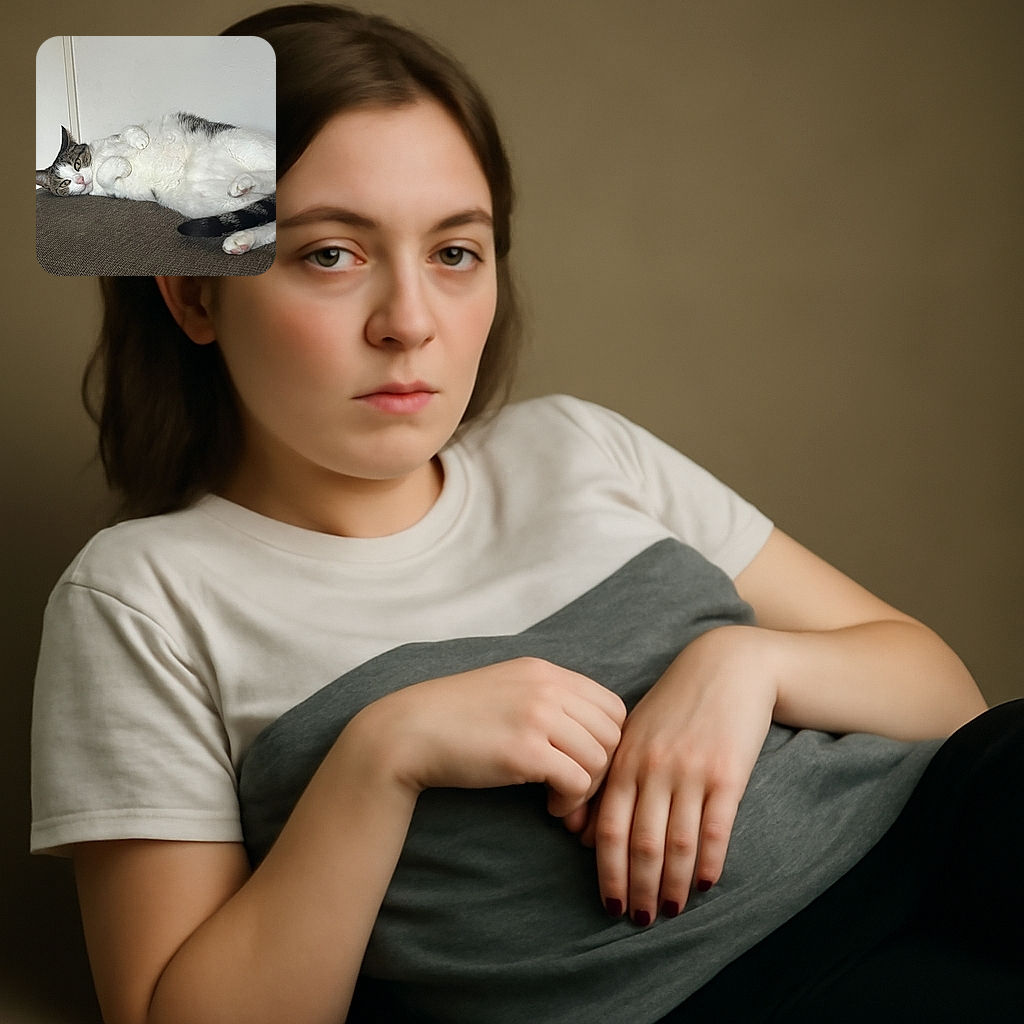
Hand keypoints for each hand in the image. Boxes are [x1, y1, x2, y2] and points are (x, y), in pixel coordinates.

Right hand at [364, 657, 626, 817]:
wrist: (408, 732)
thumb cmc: (455, 718)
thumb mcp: (507, 690)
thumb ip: (547, 700)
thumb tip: (589, 733)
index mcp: (544, 671)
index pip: (611, 706)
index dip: (607, 741)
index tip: (584, 763)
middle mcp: (547, 687)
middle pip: (613, 733)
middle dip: (602, 768)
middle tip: (576, 789)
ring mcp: (537, 716)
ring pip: (600, 759)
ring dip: (586, 788)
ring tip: (560, 799)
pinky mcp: (525, 751)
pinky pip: (577, 781)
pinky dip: (570, 802)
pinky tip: (550, 806)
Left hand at [567, 626, 776, 923]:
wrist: (726, 667)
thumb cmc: (674, 705)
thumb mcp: (635, 734)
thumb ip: (612, 779)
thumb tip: (584, 834)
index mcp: (625, 759)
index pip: (609, 828)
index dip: (607, 871)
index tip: (608, 903)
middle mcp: (653, 768)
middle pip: (641, 843)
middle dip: (637, 887)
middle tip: (637, 919)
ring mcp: (690, 771)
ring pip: (677, 843)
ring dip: (672, 885)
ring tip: (669, 911)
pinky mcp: (727, 773)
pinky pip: (715, 829)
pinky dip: (709, 862)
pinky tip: (706, 884)